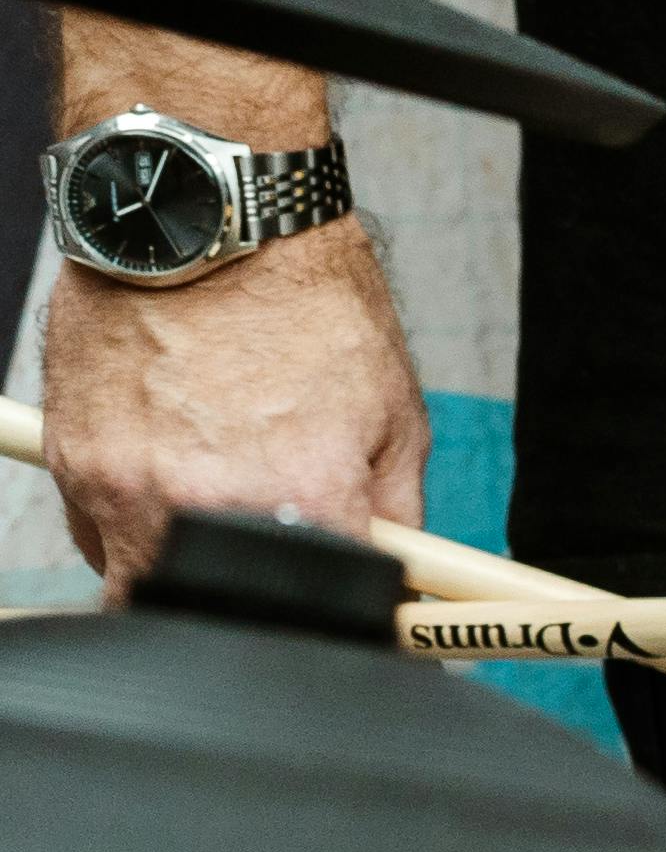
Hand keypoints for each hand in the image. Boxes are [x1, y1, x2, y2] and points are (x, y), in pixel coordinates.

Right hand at [34, 208, 427, 586]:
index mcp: (301, 499)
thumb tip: (405, 579)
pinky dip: (133, 525)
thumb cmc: (308, 307)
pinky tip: (170, 477)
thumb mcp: (394, 414)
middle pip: (216, 619)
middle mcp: (205, 506)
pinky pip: (98, 530)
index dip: (347, 624)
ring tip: (220, 512)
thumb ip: (396, 512)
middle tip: (272, 582)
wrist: (212, 227)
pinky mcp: (75, 464)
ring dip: (183, 573)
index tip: (350, 622)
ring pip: (142, 584)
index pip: (329, 616)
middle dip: (248, 613)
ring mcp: (127, 489)